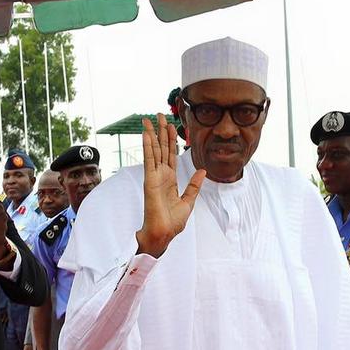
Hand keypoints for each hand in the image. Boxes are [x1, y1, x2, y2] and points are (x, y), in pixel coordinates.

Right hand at [135, 113, 205, 257]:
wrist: (164, 233)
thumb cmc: (173, 222)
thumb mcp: (189, 201)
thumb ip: (194, 185)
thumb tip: (203, 171)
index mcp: (170, 179)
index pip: (171, 155)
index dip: (171, 140)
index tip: (171, 126)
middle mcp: (161, 175)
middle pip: (161, 148)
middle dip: (161, 131)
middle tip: (159, 115)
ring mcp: (154, 177)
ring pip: (154, 151)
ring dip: (152, 134)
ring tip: (150, 119)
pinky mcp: (150, 181)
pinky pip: (149, 160)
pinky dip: (148, 147)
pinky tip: (146, 135)